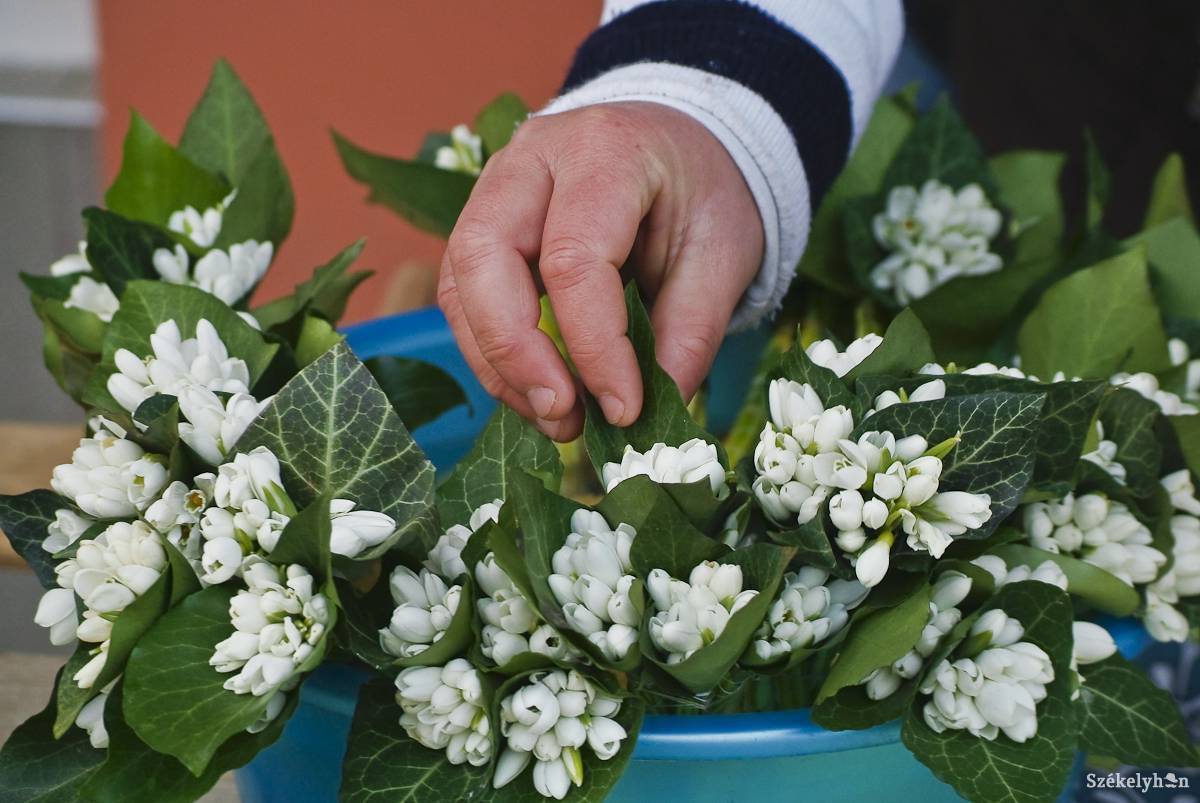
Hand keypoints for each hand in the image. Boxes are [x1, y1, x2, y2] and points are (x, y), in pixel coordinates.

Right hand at [437, 101, 762, 440]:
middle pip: (483, 258)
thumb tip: (655, 407)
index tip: (623, 408)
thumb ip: (692, 329)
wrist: (679, 145)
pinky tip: (538, 392)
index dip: (593, 346)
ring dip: (499, 366)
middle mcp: (531, 159)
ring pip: (459, 284)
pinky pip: (463, 298)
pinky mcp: (481, 226)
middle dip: (515, 354)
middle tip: (564, 417)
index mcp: (604, 150)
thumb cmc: (701, 192)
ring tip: (558, 419)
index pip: (573, 259)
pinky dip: (494, 356)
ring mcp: (495, 188)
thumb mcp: (724, 254)